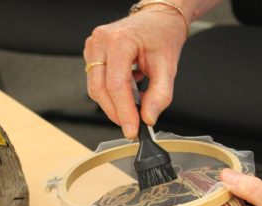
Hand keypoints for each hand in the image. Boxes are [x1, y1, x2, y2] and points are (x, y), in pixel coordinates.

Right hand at [83, 7, 187, 138]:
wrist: (158, 21)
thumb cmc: (162, 36)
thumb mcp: (168, 67)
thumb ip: (160, 95)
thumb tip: (148, 118)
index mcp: (120, 40)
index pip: (116, 85)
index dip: (124, 112)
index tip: (132, 129)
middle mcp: (101, 42)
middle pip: (100, 89)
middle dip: (117, 113)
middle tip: (133, 125)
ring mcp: (94, 47)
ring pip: (96, 89)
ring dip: (115, 105)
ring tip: (135, 104)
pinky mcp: (93, 55)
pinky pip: (97, 83)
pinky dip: (113, 95)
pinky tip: (129, 92)